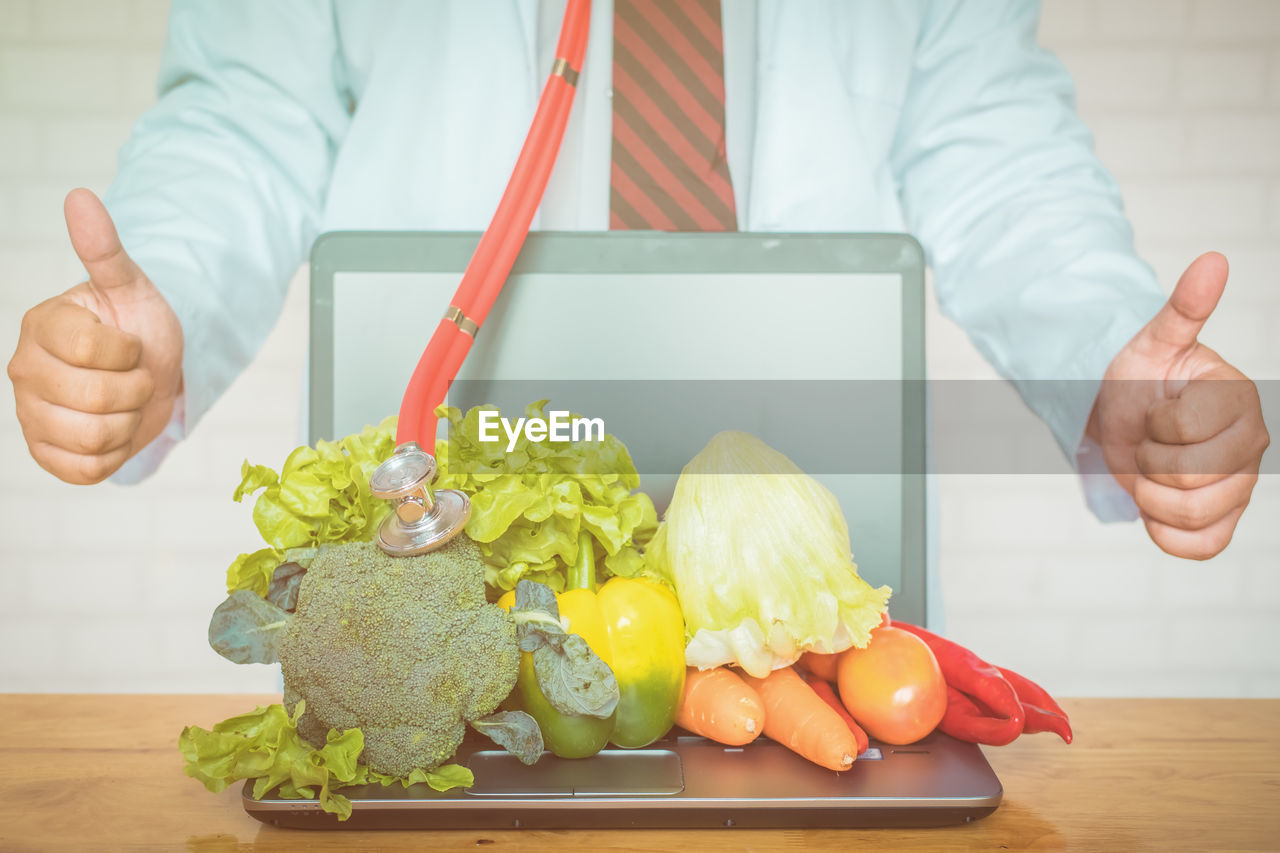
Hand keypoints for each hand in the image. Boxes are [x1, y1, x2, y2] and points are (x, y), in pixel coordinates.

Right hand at [7, 189, 183, 483]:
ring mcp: (31, 416)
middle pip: (98, 400)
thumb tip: (80, 197)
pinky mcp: (47, 454)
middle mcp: (23, 370)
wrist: (152, 374)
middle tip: (134, 376)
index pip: (93, 350)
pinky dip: (115, 455)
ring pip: (95, 438)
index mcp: (41, 326)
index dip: (129, 352)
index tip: (130, 345)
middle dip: (136, 389)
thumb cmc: (139, 328)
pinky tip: (114, 431)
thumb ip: (104, 249)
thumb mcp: (131, 288)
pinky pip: (87, 470)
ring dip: (129, 422)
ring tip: (125, 402)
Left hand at [1087, 252, 1268, 559]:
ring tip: (1151, 471)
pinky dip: (1165, 533)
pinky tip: (1157, 506)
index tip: (1155, 411)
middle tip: (1149, 444)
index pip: (1184, 433)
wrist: (1124, 419)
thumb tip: (1212, 260)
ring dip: (1150, 497)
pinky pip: (1199, 546)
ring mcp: (1240, 487)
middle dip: (1148, 463)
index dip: (1153, 427)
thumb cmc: (1142, 380)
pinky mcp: (1223, 520)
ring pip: (1189, 516)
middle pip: (1188, 480)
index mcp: (1239, 401)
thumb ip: (1184, 308)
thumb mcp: (1153, 344)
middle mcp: (1251, 446)